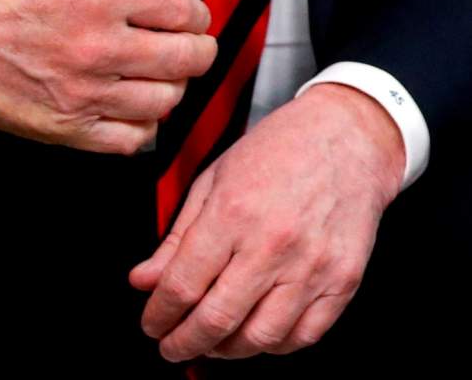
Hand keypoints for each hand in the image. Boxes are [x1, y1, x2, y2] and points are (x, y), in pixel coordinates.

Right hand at [0, 0, 215, 152]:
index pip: (182, 11)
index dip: (197, 13)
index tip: (192, 16)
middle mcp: (97, 48)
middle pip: (184, 59)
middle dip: (200, 51)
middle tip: (194, 47)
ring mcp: (82, 95)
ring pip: (164, 102)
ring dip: (174, 88)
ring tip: (162, 76)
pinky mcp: (65, 129)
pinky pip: (130, 140)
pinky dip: (144, 126)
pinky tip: (137, 109)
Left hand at [129, 83, 404, 360]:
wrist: (345, 138)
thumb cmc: (275, 152)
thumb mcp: (211, 181)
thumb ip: (176, 238)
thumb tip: (143, 281)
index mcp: (232, 213)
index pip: (181, 286)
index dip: (159, 316)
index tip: (152, 325)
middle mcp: (272, 244)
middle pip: (216, 320)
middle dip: (184, 343)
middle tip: (171, 347)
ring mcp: (312, 266)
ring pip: (259, 338)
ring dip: (225, 350)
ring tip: (210, 342)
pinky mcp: (343, 280)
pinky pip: (303, 335)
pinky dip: (272, 346)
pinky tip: (254, 333)